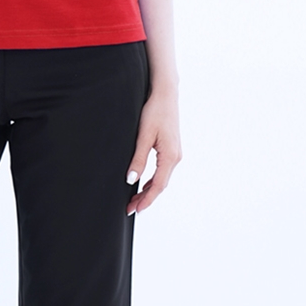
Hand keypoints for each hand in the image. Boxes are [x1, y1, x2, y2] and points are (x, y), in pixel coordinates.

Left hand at [126, 90, 180, 215]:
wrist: (166, 94)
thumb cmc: (154, 112)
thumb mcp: (143, 136)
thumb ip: (138, 159)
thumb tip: (131, 180)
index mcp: (170, 157)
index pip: (158, 185)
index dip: (146, 200)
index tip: (135, 210)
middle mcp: (176, 157)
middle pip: (161, 185)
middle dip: (146, 198)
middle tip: (130, 208)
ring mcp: (175, 153)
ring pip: (162, 179)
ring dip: (149, 190)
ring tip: (134, 199)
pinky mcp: (171, 149)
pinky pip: (162, 170)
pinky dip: (153, 180)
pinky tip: (143, 183)